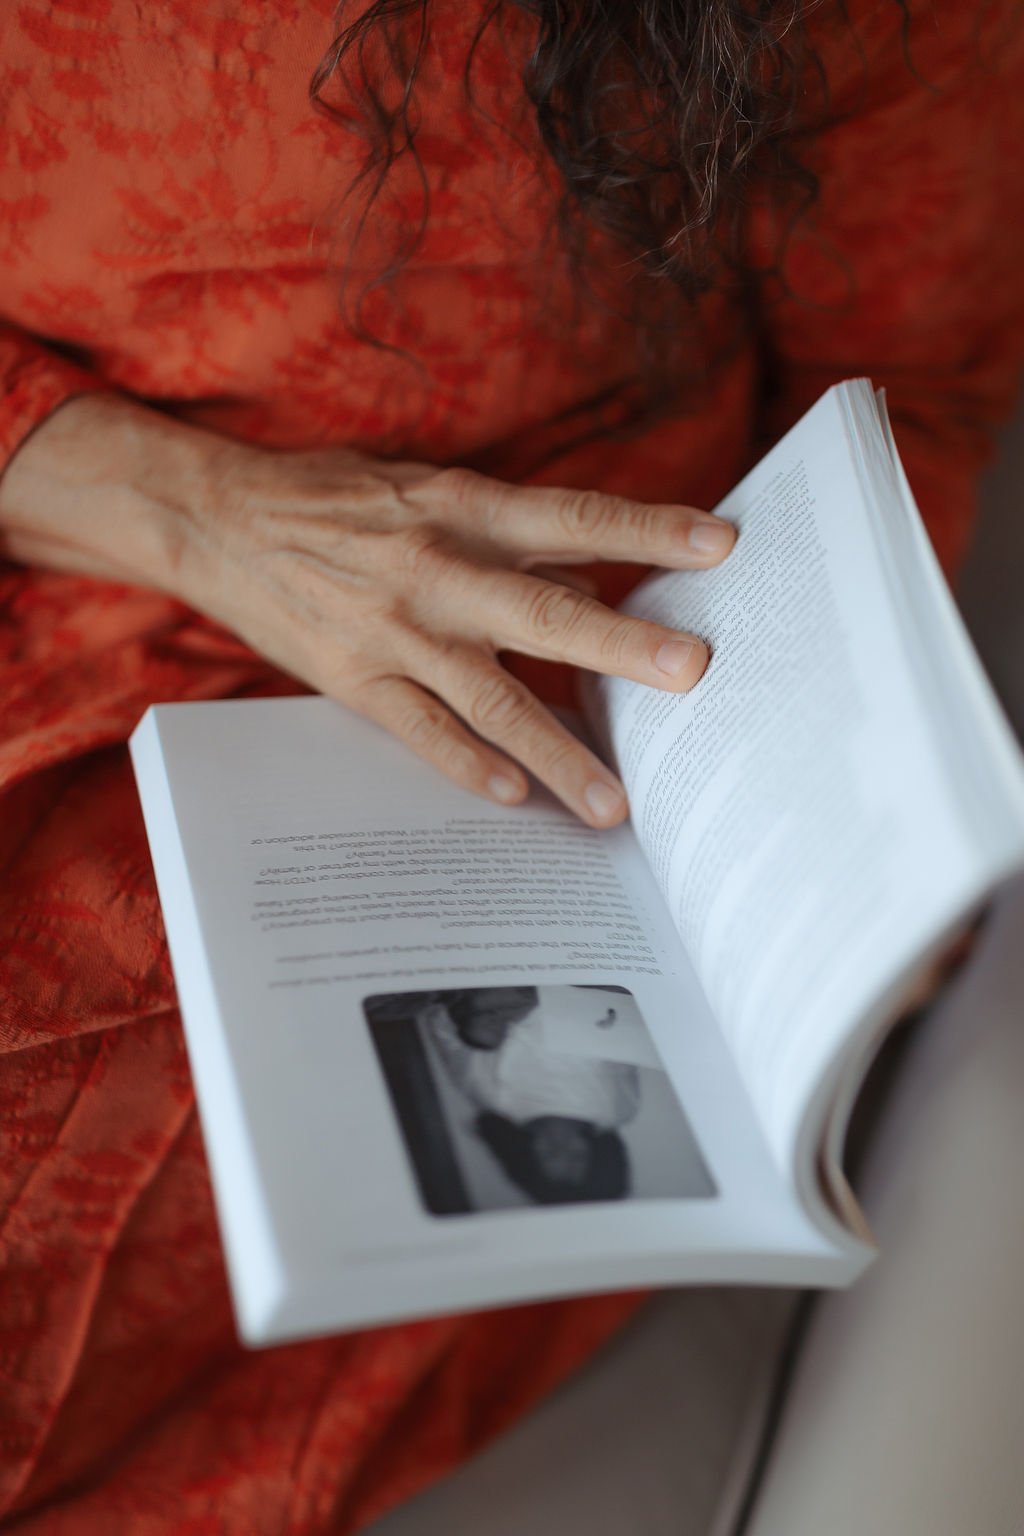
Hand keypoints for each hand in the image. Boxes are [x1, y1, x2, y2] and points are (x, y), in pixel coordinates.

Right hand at [0, 396, 735, 826]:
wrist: (219, 520)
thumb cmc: (336, 498)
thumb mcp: (429, 489)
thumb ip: (513, 533)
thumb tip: (596, 572)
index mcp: (462, 510)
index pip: (570, 518)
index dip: (645, 529)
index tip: (720, 543)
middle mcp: (436, 570)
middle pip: (542, 613)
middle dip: (621, 643)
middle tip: (693, 672)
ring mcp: (396, 633)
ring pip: (491, 699)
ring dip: (559, 753)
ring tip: (615, 804)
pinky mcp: (355, 681)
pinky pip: (422, 733)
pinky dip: (469, 766)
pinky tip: (515, 798)